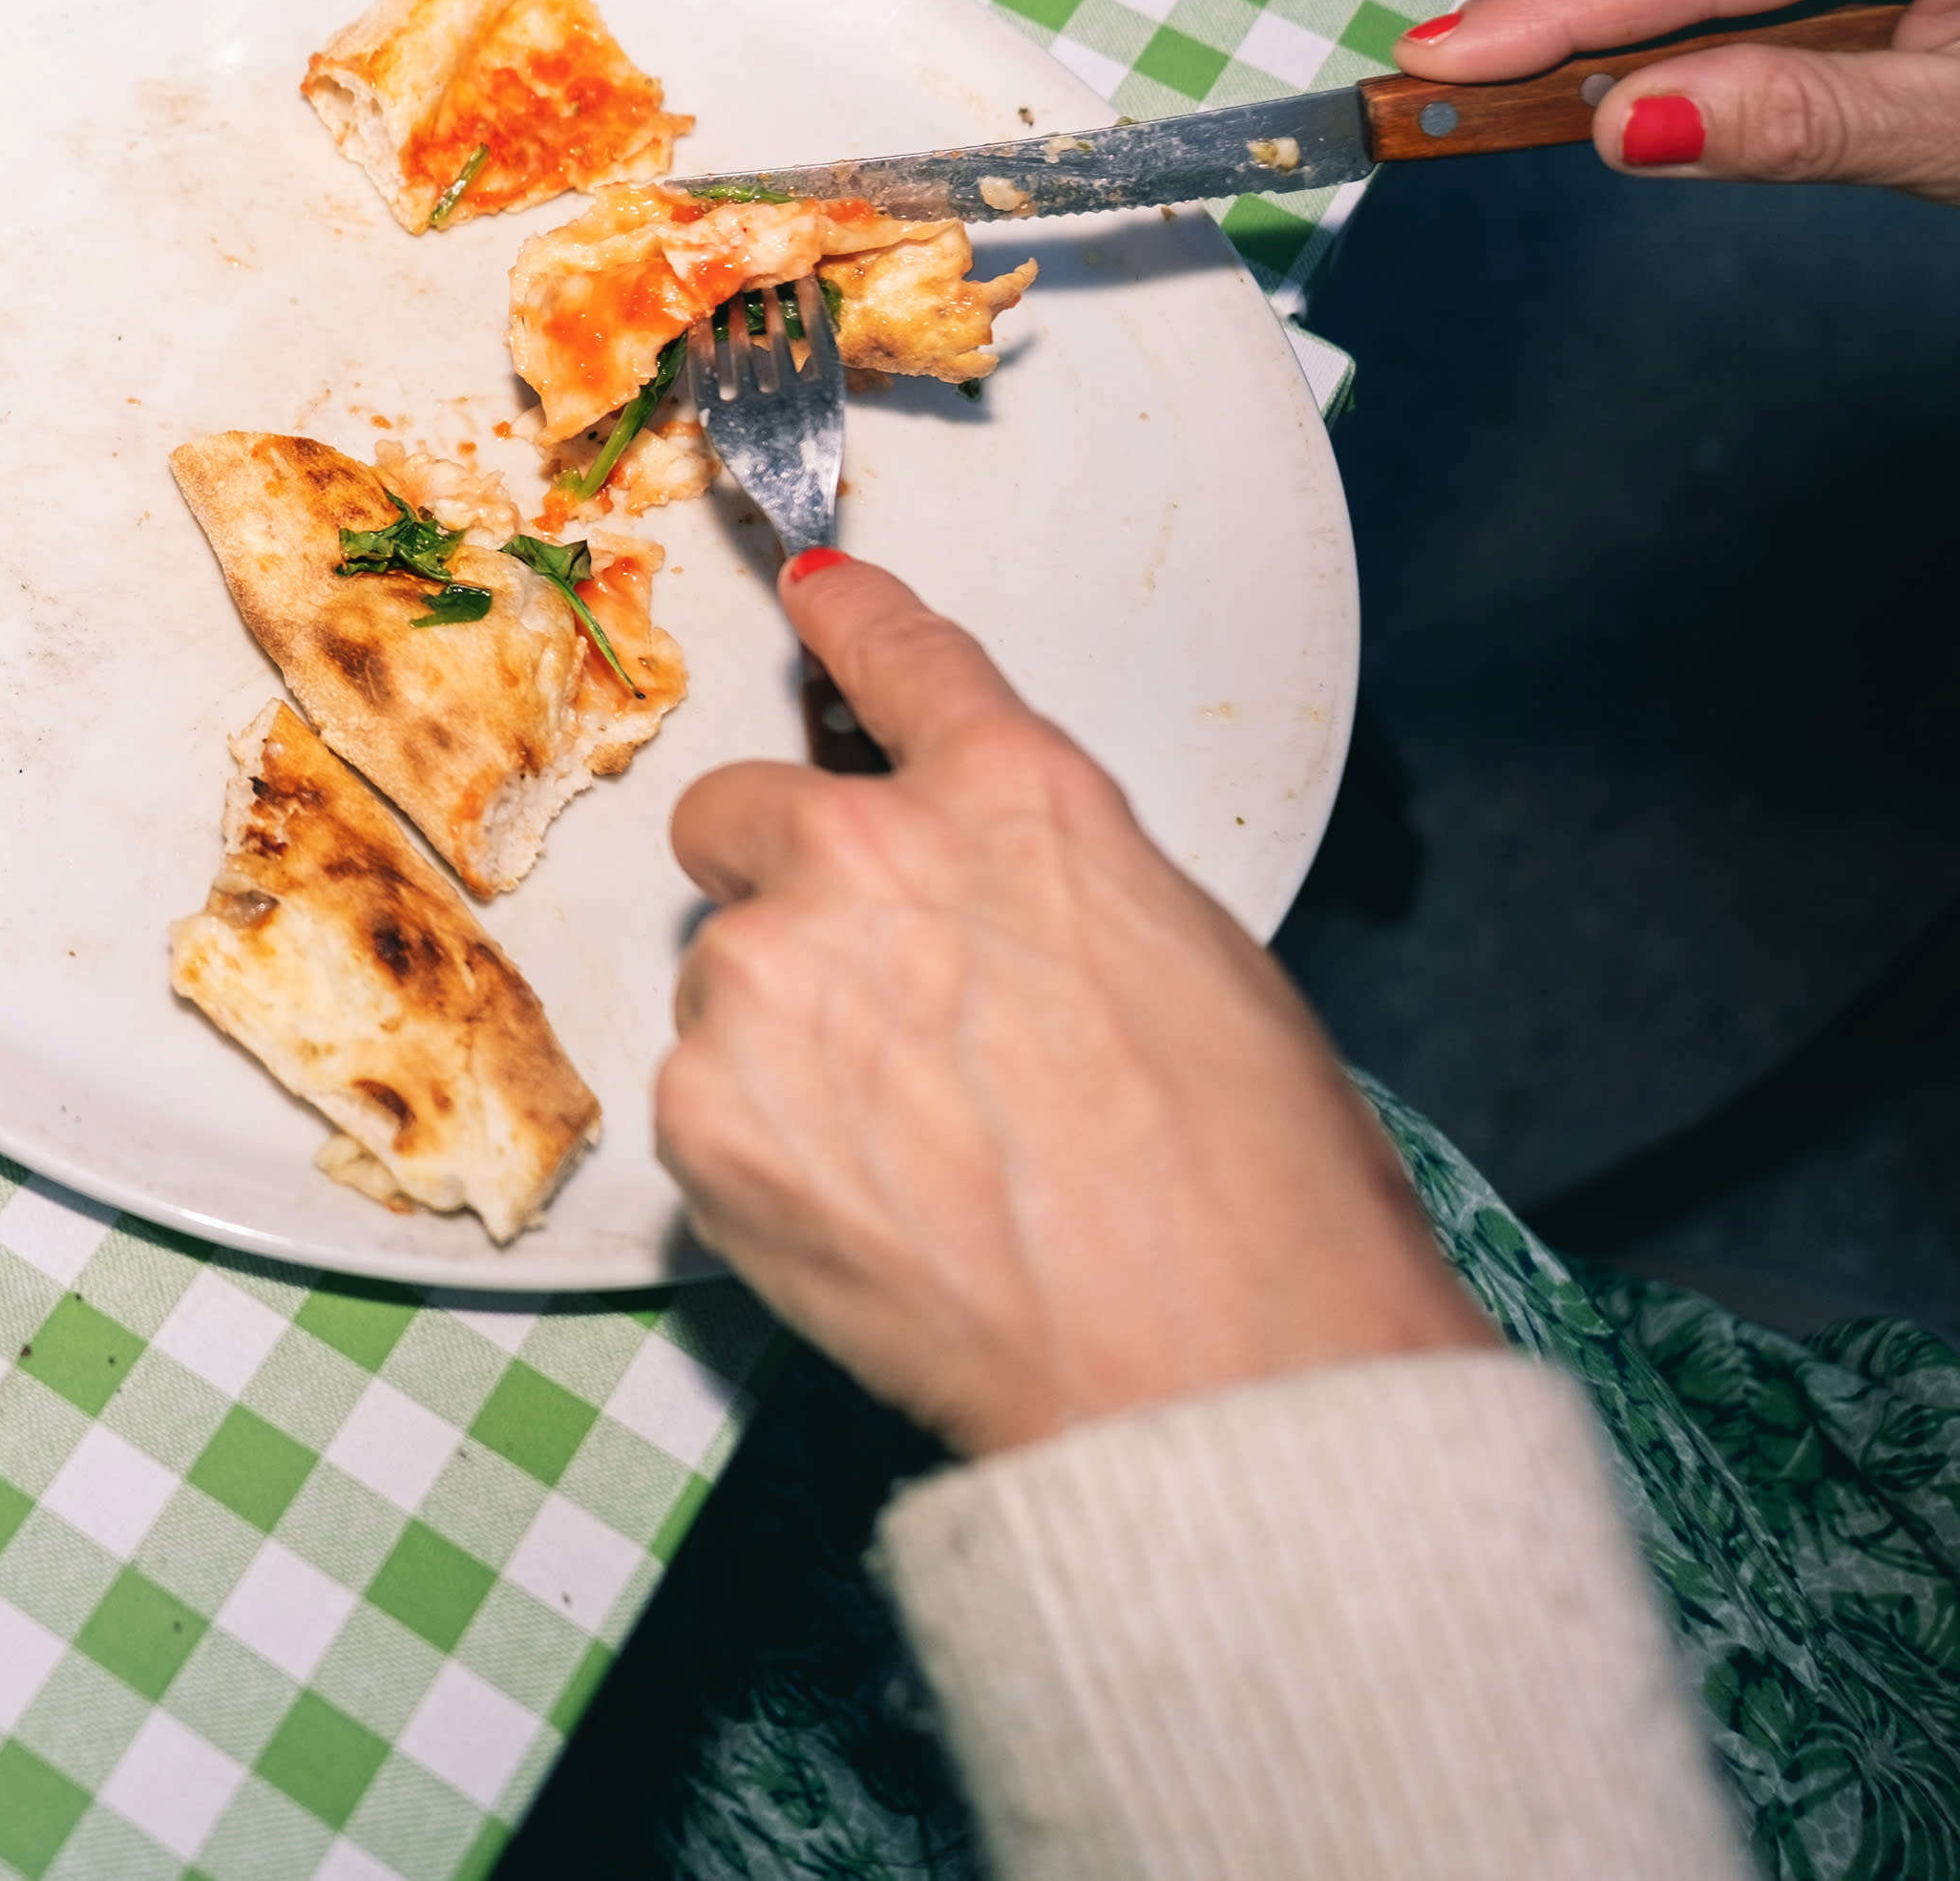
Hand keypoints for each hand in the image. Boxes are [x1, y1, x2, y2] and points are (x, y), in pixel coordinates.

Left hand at [658, 555, 1489, 1457]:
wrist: (1213, 1366)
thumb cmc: (1256, 1191)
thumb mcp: (1193, 965)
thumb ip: (1052, 891)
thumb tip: (994, 912)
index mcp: (1019, 801)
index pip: (899, 657)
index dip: (848, 621)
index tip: (811, 592)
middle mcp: (868, 860)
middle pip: (739, 812)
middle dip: (782, 880)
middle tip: (873, 996)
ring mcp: (769, 982)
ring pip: (722, 972)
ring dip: (783, 1035)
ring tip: (917, 1148)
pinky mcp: (705, 1111)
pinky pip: (704, 1098)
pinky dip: (762, 1148)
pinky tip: (875, 1210)